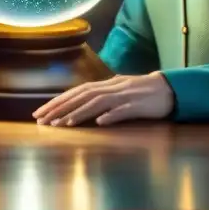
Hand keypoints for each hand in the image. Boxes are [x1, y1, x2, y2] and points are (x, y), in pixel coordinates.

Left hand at [33, 73, 174, 126]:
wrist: (169, 89)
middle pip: (81, 96)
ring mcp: (124, 96)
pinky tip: (99, 123)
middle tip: (41, 120)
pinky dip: (110, 115)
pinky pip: (122, 110)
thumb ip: (102, 97)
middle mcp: (112, 88)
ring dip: (79, 113)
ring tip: (62, 124)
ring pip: (97, 102)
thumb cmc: (142, 93)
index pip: (76, 92)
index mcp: (106, 85)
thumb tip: (83, 105)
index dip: (57, 101)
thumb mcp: (118, 92)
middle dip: (60, 108)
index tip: (39, 113)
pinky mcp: (138, 105)